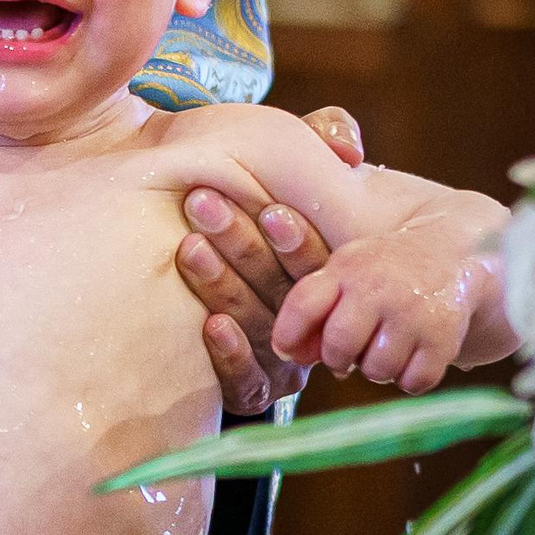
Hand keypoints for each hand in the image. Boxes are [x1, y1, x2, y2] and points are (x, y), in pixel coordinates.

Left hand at [177, 104, 362, 415]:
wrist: (222, 280)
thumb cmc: (266, 206)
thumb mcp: (296, 169)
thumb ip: (322, 140)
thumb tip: (345, 145)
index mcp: (324, 274)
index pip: (316, 260)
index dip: (295, 239)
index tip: (270, 209)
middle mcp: (311, 321)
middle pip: (283, 290)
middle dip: (243, 246)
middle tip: (203, 205)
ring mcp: (284, 362)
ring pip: (259, 329)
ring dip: (224, 287)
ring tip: (189, 248)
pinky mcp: (252, 394)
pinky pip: (245, 382)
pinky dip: (230, 355)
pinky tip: (210, 324)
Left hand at [271, 202, 513, 394]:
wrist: (452, 253)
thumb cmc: (384, 273)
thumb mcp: (344, 275)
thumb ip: (312, 311)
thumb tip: (289, 355)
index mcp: (348, 268)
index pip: (304, 304)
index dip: (289, 335)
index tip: (288, 350)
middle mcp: (380, 288)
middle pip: (339, 347)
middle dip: (338, 358)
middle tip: (353, 350)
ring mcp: (414, 313)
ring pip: (377, 370)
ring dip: (378, 368)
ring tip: (388, 346)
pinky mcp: (445, 337)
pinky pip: (413, 382)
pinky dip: (411, 378)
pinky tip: (413, 354)